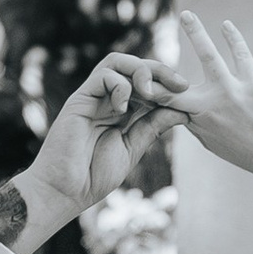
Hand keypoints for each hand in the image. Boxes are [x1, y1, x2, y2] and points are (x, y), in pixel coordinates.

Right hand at [16, 50, 182, 236]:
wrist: (65, 191)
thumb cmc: (94, 175)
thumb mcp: (133, 148)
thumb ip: (153, 127)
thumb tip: (183, 111)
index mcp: (121, 111)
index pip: (146, 83)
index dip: (167, 83)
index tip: (187, 93)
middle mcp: (107, 99)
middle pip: (134, 67)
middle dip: (161, 71)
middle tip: (181, 86)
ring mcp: (93, 97)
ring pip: (118, 63)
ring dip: (141, 71)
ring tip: (152, 92)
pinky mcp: (79, 99)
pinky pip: (103, 76)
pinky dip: (120, 86)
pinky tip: (124, 109)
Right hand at [159, 13, 252, 185]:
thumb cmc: (247, 152)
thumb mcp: (214, 143)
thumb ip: (195, 123)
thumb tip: (180, 109)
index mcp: (198, 120)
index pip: (165, 101)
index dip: (147, 90)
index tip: (135, 79)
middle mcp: (211, 105)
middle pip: (175, 80)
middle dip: (157, 68)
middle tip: (145, 51)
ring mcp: (232, 92)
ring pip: (208, 55)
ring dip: (195, 32)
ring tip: (186, 15)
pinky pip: (241, 55)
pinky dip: (233, 38)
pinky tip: (226, 26)